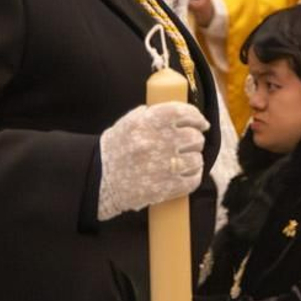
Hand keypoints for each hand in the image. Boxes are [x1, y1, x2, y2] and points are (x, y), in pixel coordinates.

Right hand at [96, 102, 208, 219]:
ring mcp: (162, 167)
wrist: (99, 181)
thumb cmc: (115, 150)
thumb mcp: (127, 124)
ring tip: (185, 161)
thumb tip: (179, 112)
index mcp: (145, 123)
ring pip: (197, 159)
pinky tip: (186, 174)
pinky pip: (194, 180)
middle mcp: (155, 143)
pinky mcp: (165, 188)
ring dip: (194, 159)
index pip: (181, 112)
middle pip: (194, 137)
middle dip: (195, 140)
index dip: (196, 117)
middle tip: (190, 143)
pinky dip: (193, 176)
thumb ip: (150, 114)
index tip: (201, 123)